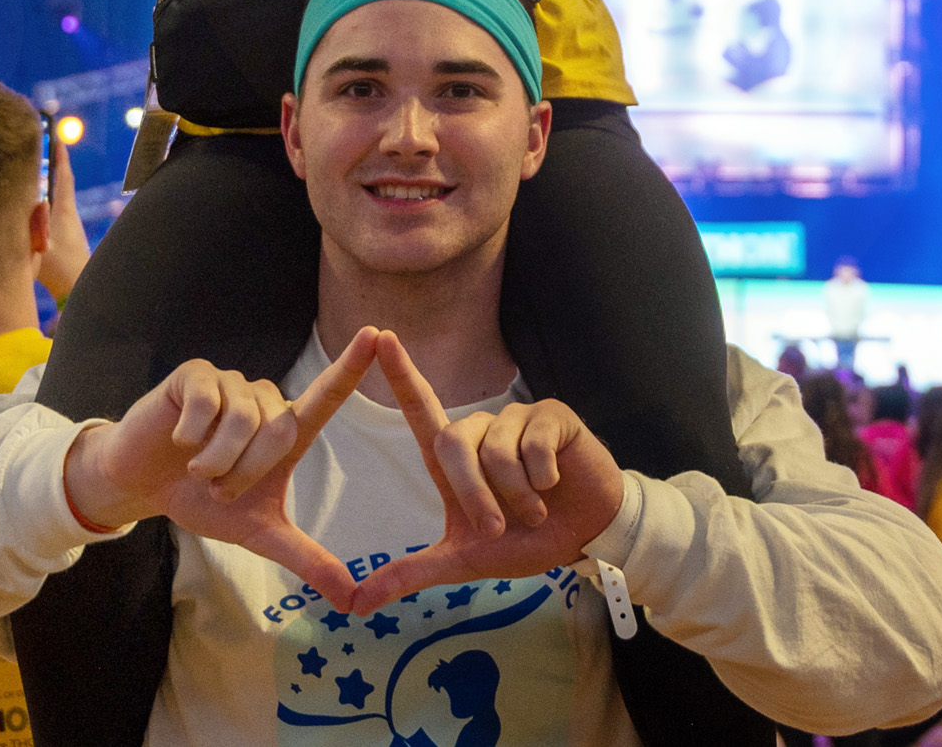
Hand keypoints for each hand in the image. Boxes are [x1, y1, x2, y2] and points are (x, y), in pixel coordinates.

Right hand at [38, 130, 90, 303]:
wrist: (78, 288)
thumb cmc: (58, 269)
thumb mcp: (40, 245)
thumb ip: (34, 224)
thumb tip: (35, 201)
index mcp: (63, 211)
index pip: (62, 176)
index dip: (59, 156)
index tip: (57, 136)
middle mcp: (68, 214)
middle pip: (61, 182)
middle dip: (53, 164)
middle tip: (44, 146)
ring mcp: (68, 226)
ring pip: (58, 197)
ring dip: (49, 182)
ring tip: (36, 169)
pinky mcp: (66, 238)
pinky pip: (54, 211)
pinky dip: (47, 201)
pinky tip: (37, 204)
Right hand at [63, 335, 379, 607]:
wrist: (141, 485)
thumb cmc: (203, 499)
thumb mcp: (257, 533)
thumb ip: (306, 558)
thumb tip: (352, 599)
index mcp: (285, 429)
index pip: (327, 396)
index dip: (351, 366)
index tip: (380, 335)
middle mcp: (264, 399)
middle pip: (277, 432)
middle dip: (244, 473)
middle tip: (218, 487)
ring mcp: (230, 384)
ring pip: (240, 422)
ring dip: (215, 459)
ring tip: (198, 467)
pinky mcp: (196, 375)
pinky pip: (206, 405)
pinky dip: (191, 434)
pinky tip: (178, 439)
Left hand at [347, 333, 625, 614]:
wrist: (585, 537)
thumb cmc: (523, 540)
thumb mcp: (464, 560)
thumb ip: (412, 574)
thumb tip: (356, 604)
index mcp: (456, 457)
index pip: (422, 409)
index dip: (401, 375)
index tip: (381, 337)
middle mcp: (483, 430)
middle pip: (454, 442)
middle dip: (475, 495)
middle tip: (498, 527)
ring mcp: (519, 420)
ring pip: (496, 449)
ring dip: (516, 494)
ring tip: (536, 509)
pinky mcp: (552, 417)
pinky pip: (533, 444)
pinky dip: (542, 477)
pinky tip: (556, 483)